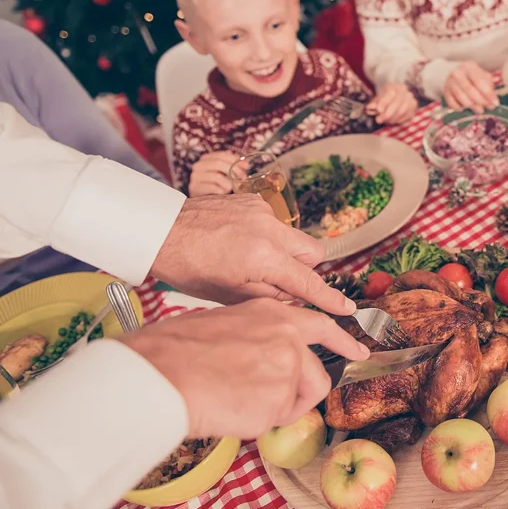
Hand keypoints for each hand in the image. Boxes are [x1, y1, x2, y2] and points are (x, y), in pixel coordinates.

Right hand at [120, 300, 368, 437]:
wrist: (161, 373)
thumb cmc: (173, 351)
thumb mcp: (220, 324)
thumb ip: (251, 336)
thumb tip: (254, 357)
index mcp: (271, 313)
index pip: (319, 324)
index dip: (341, 339)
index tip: (356, 348)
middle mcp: (287, 336)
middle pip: (319, 372)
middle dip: (312, 391)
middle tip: (303, 399)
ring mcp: (288, 367)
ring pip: (299, 399)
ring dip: (278, 409)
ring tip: (241, 405)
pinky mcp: (282, 397)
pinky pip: (277, 420)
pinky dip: (258, 422)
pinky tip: (231, 411)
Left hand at [151, 194, 355, 312]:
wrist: (160, 231)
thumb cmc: (188, 267)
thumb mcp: (230, 295)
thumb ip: (270, 296)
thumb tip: (295, 297)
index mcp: (264, 258)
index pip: (308, 282)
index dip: (329, 299)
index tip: (347, 308)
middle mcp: (269, 230)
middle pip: (313, 253)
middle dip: (304, 269)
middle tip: (279, 280)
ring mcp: (262, 211)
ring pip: (295, 237)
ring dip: (284, 252)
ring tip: (253, 260)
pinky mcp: (253, 200)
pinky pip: (275, 222)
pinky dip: (267, 236)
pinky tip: (241, 242)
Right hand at [188, 151, 243, 196]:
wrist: (202, 199)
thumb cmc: (215, 184)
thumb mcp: (225, 173)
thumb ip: (234, 166)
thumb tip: (246, 164)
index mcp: (206, 159)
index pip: (221, 155)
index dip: (235, 160)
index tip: (246, 167)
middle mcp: (198, 165)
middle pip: (218, 164)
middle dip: (234, 170)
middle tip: (243, 178)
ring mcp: (195, 176)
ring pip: (216, 176)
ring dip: (228, 183)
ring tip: (231, 188)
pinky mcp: (194, 187)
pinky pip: (212, 187)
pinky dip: (221, 190)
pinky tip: (223, 193)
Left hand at [366, 83, 416, 123]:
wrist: (396, 98)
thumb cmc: (385, 99)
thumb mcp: (377, 99)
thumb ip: (374, 103)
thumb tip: (370, 107)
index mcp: (393, 86)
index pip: (390, 93)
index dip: (384, 102)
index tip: (378, 110)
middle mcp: (403, 90)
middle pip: (397, 103)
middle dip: (387, 114)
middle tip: (379, 120)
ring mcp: (410, 97)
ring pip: (402, 110)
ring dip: (393, 118)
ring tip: (386, 121)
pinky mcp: (414, 106)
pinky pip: (408, 115)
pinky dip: (399, 120)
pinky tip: (393, 120)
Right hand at [443, 61, 497, 112]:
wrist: (455, 74)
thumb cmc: (473, 77)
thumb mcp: (483, 76)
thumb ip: (489, 86)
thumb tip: (493, 100)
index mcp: (469, 67)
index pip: (479, 81)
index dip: (488, 94)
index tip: (495, 103)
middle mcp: (458, 73)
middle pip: (470, 91)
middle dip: (482, 102)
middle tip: (489, 107)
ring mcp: (450, 82)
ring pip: (462, 98)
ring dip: (473, 106)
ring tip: (480, 109)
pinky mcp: (445, 91)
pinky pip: (453, 104)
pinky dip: (460, 108)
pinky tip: (465, 108)